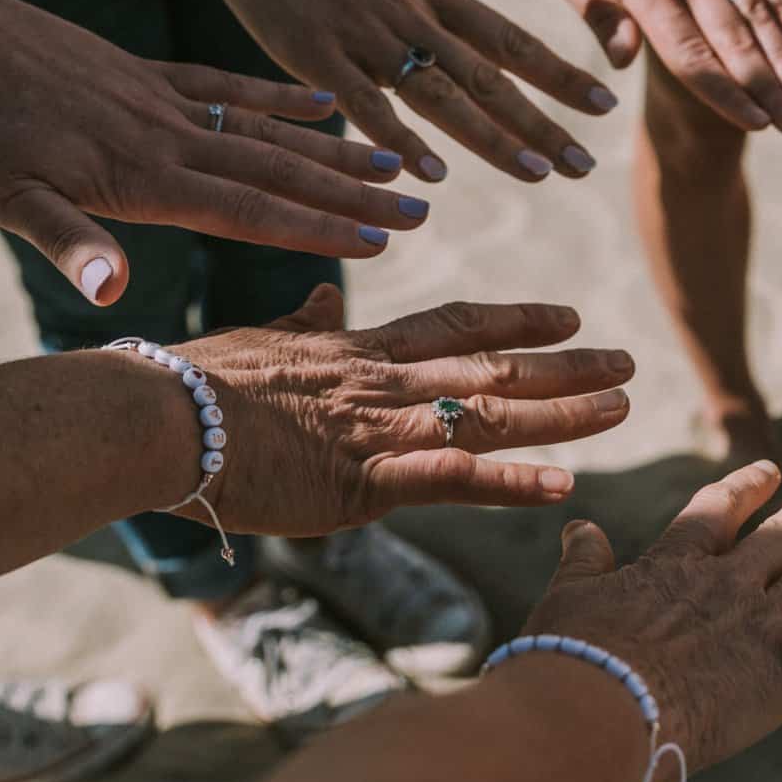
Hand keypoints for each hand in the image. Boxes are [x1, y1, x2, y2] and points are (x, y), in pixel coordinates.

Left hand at [0, 0, 431, 305]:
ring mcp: (165, 100)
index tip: (376, 245)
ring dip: (336, 151)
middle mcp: (170, 136)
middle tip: (420, 214)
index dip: (315, 229)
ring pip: (268, 131)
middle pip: (279, 172)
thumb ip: (69, 243)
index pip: (247, 210)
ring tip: (398, 165)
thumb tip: (113, 294)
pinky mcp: (149, 73)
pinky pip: (230, 86)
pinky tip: (325, 104)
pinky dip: (281, 98)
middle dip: (353, 196)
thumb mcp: (2, 198)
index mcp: (141, 175)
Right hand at [173, 285, 633, 532]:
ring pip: (489, 415)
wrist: (153, 417)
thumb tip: (328, 294)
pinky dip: (509, 481)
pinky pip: (450, 479)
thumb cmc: (192, 384)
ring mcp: (377, 430)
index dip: (518, 321)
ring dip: (562, 414)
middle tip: (628, 362)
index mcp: (361, 350)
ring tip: (623, 408)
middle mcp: (383, 383)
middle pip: (494, 368)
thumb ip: (307, 320)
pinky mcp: (359, 483)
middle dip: (567, 367)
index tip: (570, 317)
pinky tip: (561, 487)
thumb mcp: (263, 341)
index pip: (458, 325)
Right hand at [185, 0, 614, 184]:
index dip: (560, 76)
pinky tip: (430, 174)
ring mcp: (365, 35)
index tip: (603, 107)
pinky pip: (365, 103)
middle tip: (583, 165)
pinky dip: (398, 138)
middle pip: (489, 79)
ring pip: (440, 96)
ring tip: (534, 174)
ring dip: (489, 138)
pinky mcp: (315, 52)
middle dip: (540, 124)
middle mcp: (412, 14)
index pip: (512, 41)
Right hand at [522, 460, 781, 781]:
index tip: (770, 470)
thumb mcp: (568, 598)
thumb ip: (583, 560)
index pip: (718, 512)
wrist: (600, 710)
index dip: (747, 488)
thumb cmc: (571, 660)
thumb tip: (579, 526)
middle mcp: (729, 582)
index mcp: (675, 564)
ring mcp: (764, 620)